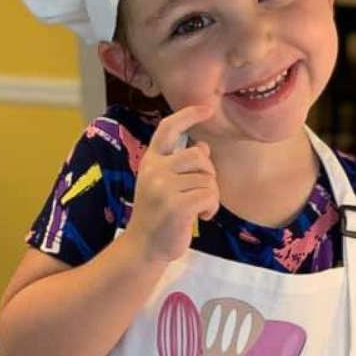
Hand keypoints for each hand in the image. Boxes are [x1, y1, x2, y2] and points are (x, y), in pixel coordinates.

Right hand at [126, 102, 219, 265]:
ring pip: (208, 179)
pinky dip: (211, 208)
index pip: (168, 128)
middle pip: (199, 156)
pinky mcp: (176, 205)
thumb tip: (203, 146)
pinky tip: (202, 217)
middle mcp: (155, 170)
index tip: (207, 108)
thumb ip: (181, 165)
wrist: (144, 247)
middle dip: (208, 175)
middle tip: (202, 194)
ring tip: (198, 209)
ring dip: (211, 196)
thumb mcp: (165, 184)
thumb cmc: (158, 216)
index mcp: (151, 161)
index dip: (189, 115)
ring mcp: (164, 187)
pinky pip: (210, 196)